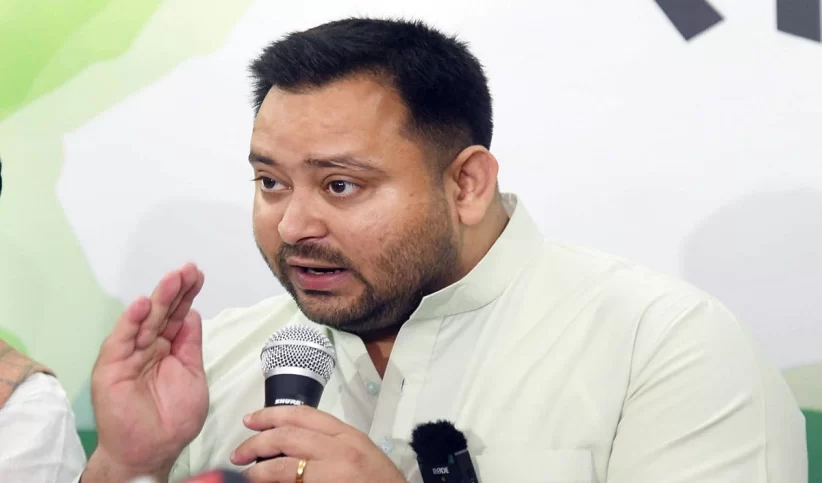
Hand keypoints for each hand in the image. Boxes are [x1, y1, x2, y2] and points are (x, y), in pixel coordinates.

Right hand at [83, 263, 207, 480]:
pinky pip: (121, 341)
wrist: (151, 451)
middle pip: (162, 313)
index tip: (197, 275)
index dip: (187, 296)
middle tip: (188, 270)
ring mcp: (129, 355)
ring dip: (158, 299)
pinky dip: (130, 322)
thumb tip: (192, 315)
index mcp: (169, 350)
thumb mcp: (193, 378)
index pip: (179, 316)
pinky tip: (142, 305)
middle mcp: (148, 347)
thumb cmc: (172, 420)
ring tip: (172, 279)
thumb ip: (190, 346)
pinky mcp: (111, 367)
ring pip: (143, 321)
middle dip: (175, 290)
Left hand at [231, 406, 406, 482]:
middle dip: (257, 442)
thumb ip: (329, 443)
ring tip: (248, 474)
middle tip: (239, 452)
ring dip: (260, 470)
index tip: (250, 419)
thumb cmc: (379, 481)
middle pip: (288, 437)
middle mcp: (340, 450)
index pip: (303, 415)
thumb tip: (288, 441)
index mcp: (347, 435)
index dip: (271, 414)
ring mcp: (333, 474)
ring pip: (286, 467)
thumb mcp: (358, 452)